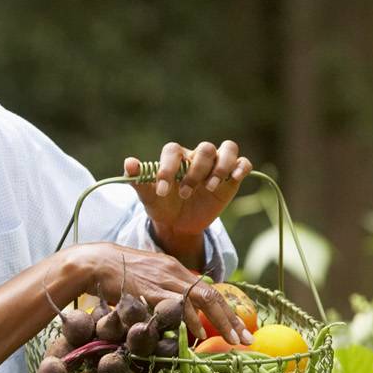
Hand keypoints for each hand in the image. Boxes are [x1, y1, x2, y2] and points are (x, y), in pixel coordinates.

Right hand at [82, 243, 250, 345]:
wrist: (95, 262)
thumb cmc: (116, 274)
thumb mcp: (146, 277)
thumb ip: (162, 290)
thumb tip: (175, 310)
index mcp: (175, 268)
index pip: (209, 289)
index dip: (226, 310)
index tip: (238, 327)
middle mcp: (174, 271)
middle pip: (212, 295)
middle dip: (231, 318)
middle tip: (246, 339)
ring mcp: (164, 280)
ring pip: (203, 299)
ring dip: (220, 322)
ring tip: (233, 340)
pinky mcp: (151, 289)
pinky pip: (178, 305)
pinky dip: (192, 320)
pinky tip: (201, 334)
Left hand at [125, 141, 250, 249]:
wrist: (177, 223)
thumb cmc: (162, 204)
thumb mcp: (148, 196)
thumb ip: (138, 179)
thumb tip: (129, 163)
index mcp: (175, 157)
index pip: (173, 151)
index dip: (167, 169)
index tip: (161, 191)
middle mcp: (197, 157)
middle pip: (204, 149)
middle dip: (195, 172)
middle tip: (185, 194)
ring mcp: (216, 165)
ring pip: (227, 149)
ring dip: (220, 167)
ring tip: (208, 188)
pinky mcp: (232, 178)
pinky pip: (243, 163)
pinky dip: (241, 167)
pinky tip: (232, 180)